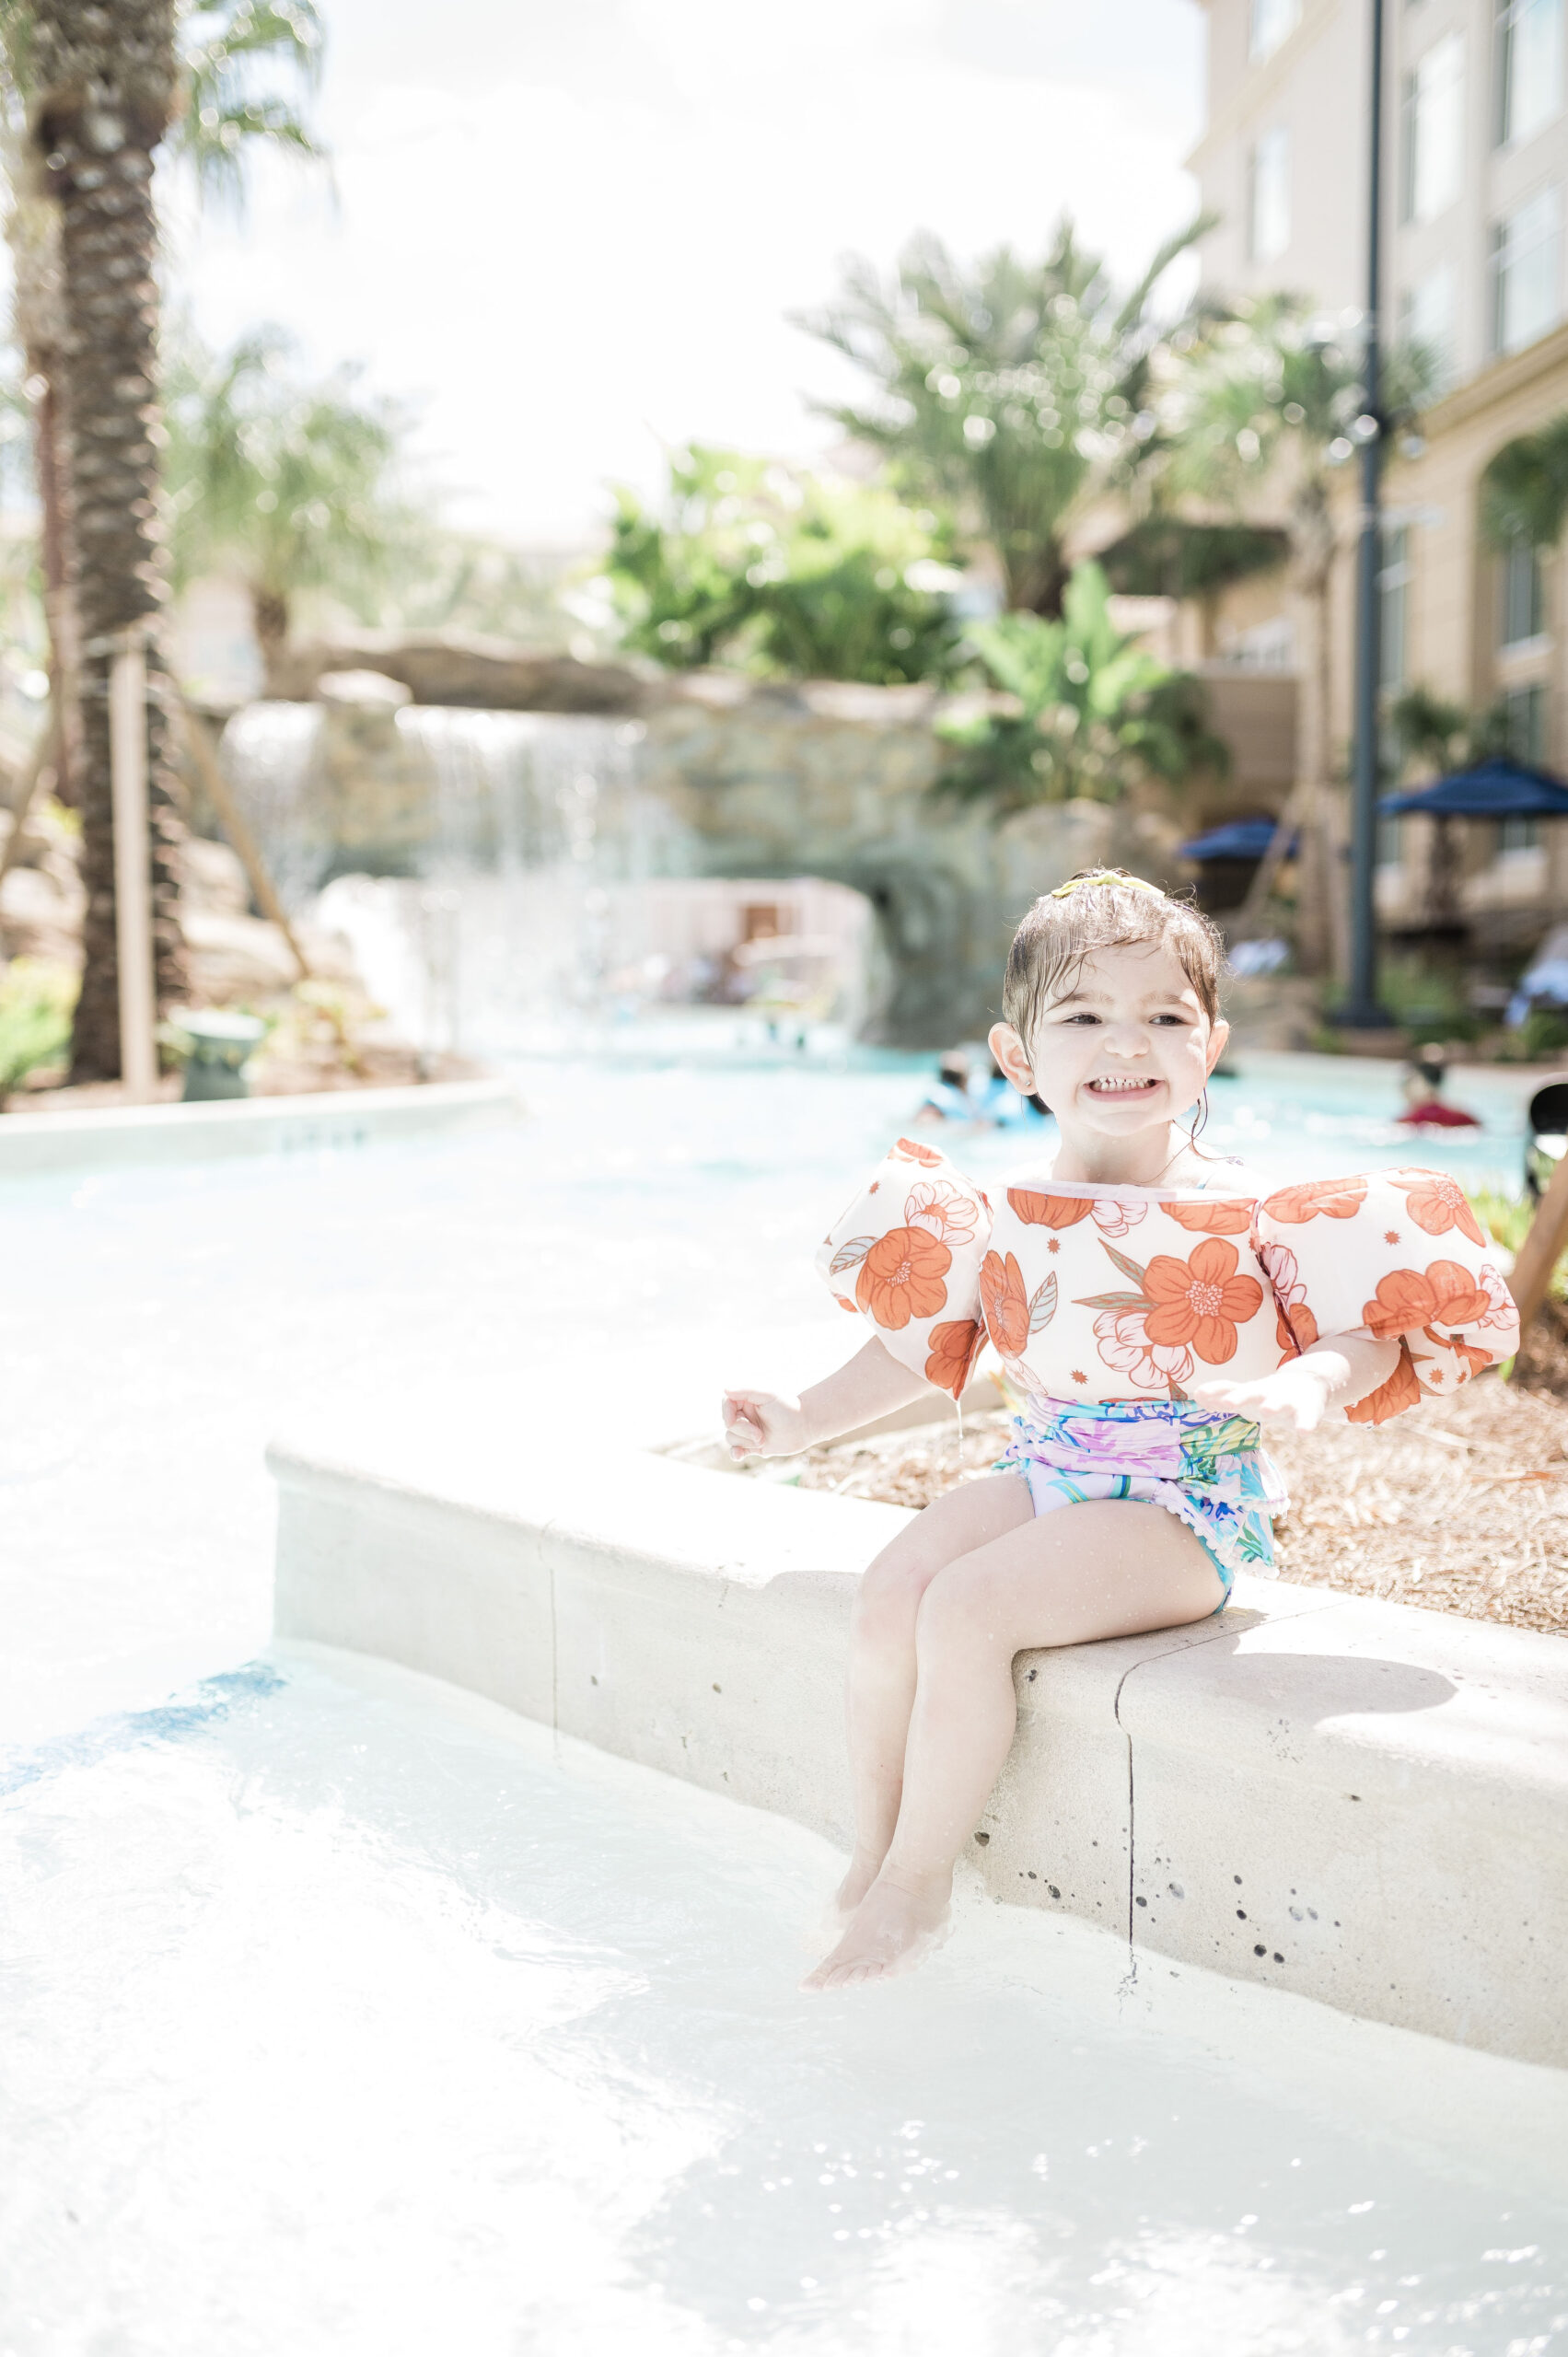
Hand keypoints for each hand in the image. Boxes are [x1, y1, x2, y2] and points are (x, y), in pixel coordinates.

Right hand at [721, 1386, 808, 1461]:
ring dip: (747, 1441)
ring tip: (763, 1440)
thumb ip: (746, 1390)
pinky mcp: (753, 1446)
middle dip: (744, 1431)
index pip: (727, 1404)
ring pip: (732, 1438)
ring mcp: (749, 1431)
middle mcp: (745, 1415)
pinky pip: (737, 1451)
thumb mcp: (768, 1395)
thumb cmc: (789, 1408)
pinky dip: (735, 1453)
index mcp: (747, 1400)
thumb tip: (725, 1388)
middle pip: (729, 1425)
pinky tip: (739, 1455)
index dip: (727, 1414)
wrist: (805, 1426)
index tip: (732, 1421)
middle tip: (761, 1434)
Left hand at [1194, 1361, 1335, 1432]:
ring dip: (1272, 1406)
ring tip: (1266, 1411)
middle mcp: (1266, 1393)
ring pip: (1280, 1403)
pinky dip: (1305, 1424)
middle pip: (1251, 1392)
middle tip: (1228, 1403)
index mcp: (1250, 1391)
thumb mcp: (1246, 1394)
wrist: (1308, 1382)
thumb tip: (1197, 1395)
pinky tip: (1303, 1432)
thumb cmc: (1268, 1393)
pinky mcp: (1308, 1409)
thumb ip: (1223, 1395)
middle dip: (1240, 1397)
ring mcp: (1288, 1400)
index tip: (1199, 1394)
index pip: (1229, 1389)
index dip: (1215, 1392)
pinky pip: (1307, 1418)